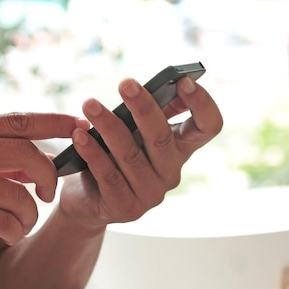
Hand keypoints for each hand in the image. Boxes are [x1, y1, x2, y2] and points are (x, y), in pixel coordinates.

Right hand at [0, 113, 76, 271]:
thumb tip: (39, 159)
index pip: (17, 120)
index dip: (54, 122)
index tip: (79, 124)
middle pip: (26, 153)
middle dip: (48, 175)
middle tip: (49, 193)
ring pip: (20, 194)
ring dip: (29, 214)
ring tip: (19, 223)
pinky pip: (7, 221)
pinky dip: (16, 231)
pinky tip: (6, 233)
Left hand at [59, 77, 222, 228]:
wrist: (86, 199)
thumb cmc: (112, 154)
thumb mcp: (133, 131)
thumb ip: (147, 111)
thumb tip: (154, 82)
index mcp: (180, 148)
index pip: (208, 126)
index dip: (202, 103)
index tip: (183, 81)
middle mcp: (172, 172)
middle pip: (163, 137)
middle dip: (144, 108)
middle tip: (126, 84)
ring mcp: (151, 193)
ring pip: (131, 155)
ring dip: (109, 127)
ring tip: (90, 105)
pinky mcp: (126, 208)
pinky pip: (109, 176)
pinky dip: (93, 153)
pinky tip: (79, 136)